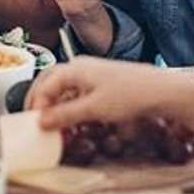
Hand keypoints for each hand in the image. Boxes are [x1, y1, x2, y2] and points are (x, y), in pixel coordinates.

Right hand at [25, 56, 175, 129]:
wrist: (161, 91)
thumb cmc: (129, 95)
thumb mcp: (93, 109)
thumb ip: (65, 115)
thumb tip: (40, 121)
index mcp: (74, 68)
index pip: (44, 84)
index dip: (35, 105)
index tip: (33, 124)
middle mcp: (80, 67)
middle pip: (50, 83)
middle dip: (41, 103)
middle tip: (34, 122)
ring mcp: (91, 74)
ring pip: (64, 90)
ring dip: (56, 107)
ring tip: (53, 126)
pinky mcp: (102, 83)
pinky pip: (77, 94)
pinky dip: (71, 107)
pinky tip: (74, 122)